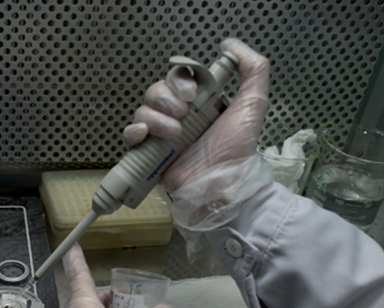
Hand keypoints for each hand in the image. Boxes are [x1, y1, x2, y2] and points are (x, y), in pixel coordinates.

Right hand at [123, 38, 269, 192]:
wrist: (222, 186)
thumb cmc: (237, 150)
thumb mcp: (253, 104)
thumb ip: (253, 70)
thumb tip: (231, 44)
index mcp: (199, 103)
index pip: (178, 77)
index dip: (180, 81)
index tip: (191, 94)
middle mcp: (179, 116)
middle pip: (156, 91)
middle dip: (166, 99)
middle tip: (182, 116)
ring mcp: (162, 135)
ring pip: (142, 110)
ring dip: (155, 118)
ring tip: (174, 134)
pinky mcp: (149, 153)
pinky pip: (130, 135)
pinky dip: (133, 131)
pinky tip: (145, 135)